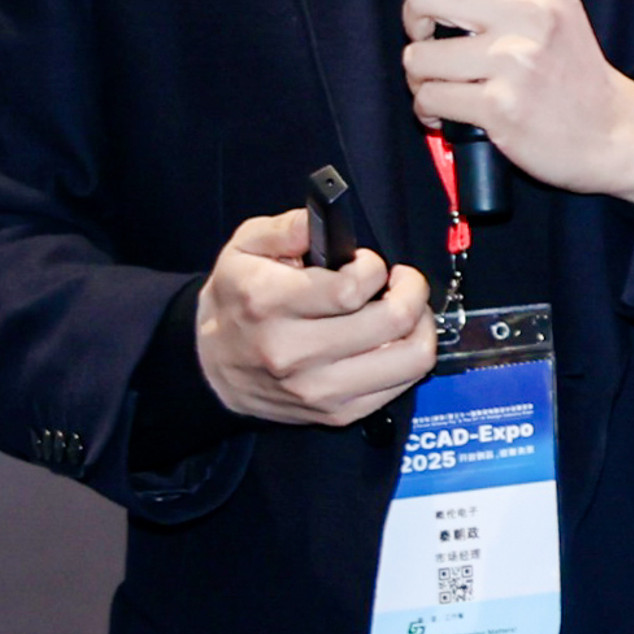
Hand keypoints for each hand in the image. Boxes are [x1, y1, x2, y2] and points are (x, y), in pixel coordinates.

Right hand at [194, 207, 435, 427]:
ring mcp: (318, 389)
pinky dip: (407, 358)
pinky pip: (400, 387)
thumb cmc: (237, 299)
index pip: (352, 289)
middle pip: (391, 322)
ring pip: (409, 360)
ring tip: (407, 310)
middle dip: (412, 291)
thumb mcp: (245, 247)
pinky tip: (391, 340)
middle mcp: (294, 352)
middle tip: (403, 281)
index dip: (374, 268)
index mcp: (269, 303)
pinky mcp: (336, 414)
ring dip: (421, 326)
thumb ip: (287, 228)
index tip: (367, 263)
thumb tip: (325, 219)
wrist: (212, 367)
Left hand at [392, 0, 633, 199]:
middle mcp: (530, 8)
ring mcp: (515, 59)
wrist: (611, 129)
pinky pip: (429, 98)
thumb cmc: (567, 64)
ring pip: (417, 56)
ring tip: (447, 80)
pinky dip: (430, 108)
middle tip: (434, 38)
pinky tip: (453, 109)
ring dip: (421, 75)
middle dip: (414, 22)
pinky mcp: (500, 106)